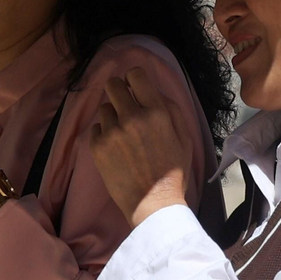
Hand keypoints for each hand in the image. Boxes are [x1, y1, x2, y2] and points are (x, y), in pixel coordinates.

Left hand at [88, 67, 189, 226]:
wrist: (154, 204)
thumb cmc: (173, 172)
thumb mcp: (184, 137)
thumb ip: (171, 109)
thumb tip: (153, 91)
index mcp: (156, 112)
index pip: (135, 75)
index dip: (133, 79)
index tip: (134, 88)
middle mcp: (132, 117)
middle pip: (112, 85)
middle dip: (118, 92)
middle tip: (124, 106)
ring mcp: (111, 131)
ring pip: (104, 108)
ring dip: (112, 117)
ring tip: (124, 136)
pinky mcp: (97, 146)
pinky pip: (95, 128)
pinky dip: (103, 135)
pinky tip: (116, 149)